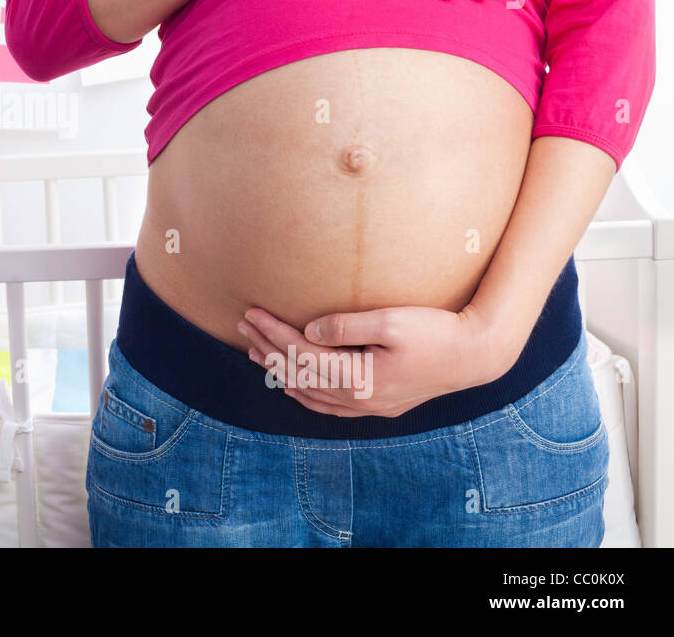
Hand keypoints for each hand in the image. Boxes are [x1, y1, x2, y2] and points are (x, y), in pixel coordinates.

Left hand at [237, 301, 505, 417]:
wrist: (476, 355)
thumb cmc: (436, 332)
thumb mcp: (391, 321)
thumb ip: (347, 326)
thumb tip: (309, 330)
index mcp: (359, 378)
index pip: (301, 355)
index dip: (272, 333)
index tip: (251, 312)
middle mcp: (359, 399)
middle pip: (300, 375)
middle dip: (268, 349)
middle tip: (243, 326)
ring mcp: (369, 406)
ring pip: (311, 393)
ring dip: (281, 372)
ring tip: (255, 352)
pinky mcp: (380, 404)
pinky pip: (330, 405)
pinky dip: (305, 394)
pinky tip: (293, 385)